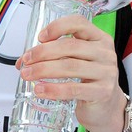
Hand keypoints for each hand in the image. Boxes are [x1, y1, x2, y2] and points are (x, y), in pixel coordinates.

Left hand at [17, 15, 126, 131]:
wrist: (106, 107)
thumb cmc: (88, 80)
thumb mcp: (78, 61)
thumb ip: (56, 55)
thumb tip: (24, 60)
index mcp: (99, 38)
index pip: (79, 23)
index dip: (58, 27)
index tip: (40, 37)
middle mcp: (105, 52)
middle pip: (70, 46)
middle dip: (43, 52)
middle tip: (26, 61)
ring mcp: (106, 72)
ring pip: (70, 66)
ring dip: (43, 70)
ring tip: (27, 75)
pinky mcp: (103, 92)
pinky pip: (74, 89)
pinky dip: (53, 89)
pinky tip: (40, 90)